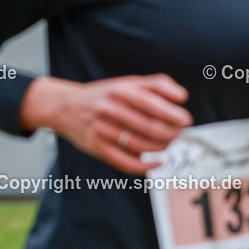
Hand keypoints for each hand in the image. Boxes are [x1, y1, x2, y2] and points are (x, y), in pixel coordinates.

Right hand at [20, 74, 191, 175]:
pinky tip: (157, 162)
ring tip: (167, 144)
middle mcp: (109, 110)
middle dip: (171, 134)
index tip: (184, 120)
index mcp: (120, 91)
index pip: (154, 106)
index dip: (174, 116)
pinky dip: (146, 166)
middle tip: (177, 134)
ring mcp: (102, 130)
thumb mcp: (127, 82)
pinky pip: (126, 162)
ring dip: (161, 148)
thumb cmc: (103, 95)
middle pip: (150, 128)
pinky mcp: (97, 147)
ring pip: (141, 146)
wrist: (64, 106)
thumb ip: (157, 84)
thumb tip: (182, 96)